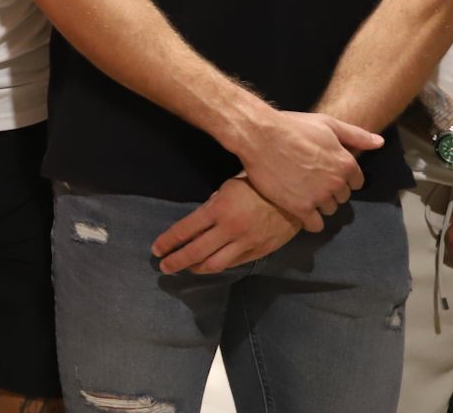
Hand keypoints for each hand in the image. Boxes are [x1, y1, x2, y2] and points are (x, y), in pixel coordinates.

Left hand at [152, 176, 302, 273]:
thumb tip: (199, 220)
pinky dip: (217, 266)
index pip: (185, 230)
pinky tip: (208, 266)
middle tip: (163, 267)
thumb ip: (213, 204)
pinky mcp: (258, 252)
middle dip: (176, 261)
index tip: (156, 249)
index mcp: (218, 209)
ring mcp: (244, 243)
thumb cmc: (259, 184)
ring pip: (214, 263)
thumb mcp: (230, 186)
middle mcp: (229, 229)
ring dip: (195, 267)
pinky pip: (233, 264)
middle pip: (195, 251)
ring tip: (183, 268)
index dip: (168, 241)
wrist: (296, 197)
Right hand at [234, 111, 379, 231]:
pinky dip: (309, 220)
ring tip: (301, 191)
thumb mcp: (327, 124)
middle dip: (330, 190)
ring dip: (318, 204)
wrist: (260, 136)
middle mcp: (336, 183)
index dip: (341, 177)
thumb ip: (356, 135)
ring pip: (328, 210)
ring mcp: (319, 197)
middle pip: (342, 197)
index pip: (355, 182)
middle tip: (311, 180)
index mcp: (346, 163)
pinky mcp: (300, 208)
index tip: (325, 172)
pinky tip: (300, 209)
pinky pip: (314, 225)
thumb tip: (379, 143)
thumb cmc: (293, 127)